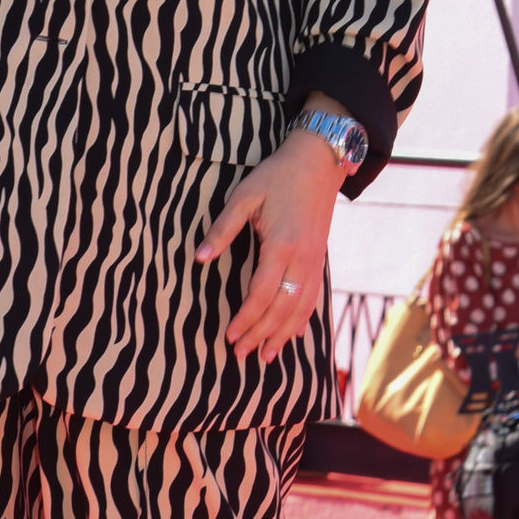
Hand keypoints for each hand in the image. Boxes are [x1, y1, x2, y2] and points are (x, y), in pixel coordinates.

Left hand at [196, 133, 342, 363]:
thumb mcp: (244, 196)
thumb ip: (222, 229)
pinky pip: (313, 299)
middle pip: (282, 308)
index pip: (262, 293)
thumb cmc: (277, 176)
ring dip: (282, 335)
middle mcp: (302, 259)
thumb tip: (199, 258)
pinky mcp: (319, 259)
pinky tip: (292, 336)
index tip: (230, 335)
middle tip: (240, 354)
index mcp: (281, 245)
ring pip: (300, 309)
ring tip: (265, 357)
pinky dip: (301, 321)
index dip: (246, 318)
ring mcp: (314, 261)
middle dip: (260, 334)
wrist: (318, 162)